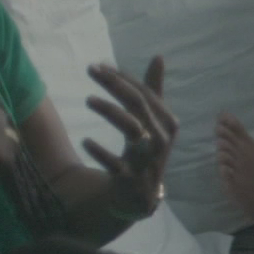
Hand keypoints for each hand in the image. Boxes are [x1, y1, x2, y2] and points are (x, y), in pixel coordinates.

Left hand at [83, 57, 177, 217]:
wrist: (140, 196)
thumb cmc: (145, 151)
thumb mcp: (151, 122)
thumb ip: (153, 91)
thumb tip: (158, 57)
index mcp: (166, 122)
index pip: (144, 92)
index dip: (122, 77)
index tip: (99, 66)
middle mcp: (161, 138)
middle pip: (138, 104)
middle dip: (114, 84)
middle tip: (90, 69)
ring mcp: (148, 159)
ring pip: (131, 128)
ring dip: (109, 111)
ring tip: (88, 100)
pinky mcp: (132, 178)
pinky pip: (115, 162)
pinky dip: (100, 151)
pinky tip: (86, 141)